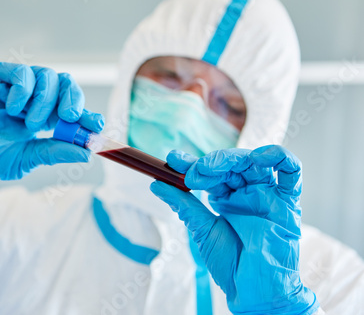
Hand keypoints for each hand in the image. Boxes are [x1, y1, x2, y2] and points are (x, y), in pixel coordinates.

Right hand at [0, 62, 103, 198]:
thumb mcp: (25, 159)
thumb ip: (54, 152)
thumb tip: (87, 153)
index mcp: (44, 118)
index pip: (72, 110)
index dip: (87, 116)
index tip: (97, 126)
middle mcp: (33, 99)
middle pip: (65, 86)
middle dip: (73, 100)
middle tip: (71, 117)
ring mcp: (14, 86)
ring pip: (47, 76)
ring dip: (46, 100)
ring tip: (30, 123)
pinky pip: (20, 72)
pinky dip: (23, 89)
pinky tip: (14, 109)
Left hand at [150, 145, 318, 313]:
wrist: (254, 289)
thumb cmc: (231, 263)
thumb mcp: (202, 230)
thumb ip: (184, 205)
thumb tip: (156, 184)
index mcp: (226, 198)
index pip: (209, 172)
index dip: (191, 163)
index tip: (172, 159)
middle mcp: (246, 193)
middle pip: (230, 164)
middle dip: (209, 163)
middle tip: (192, 173)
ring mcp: (267, 195)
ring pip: (254, 163)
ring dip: (232, 158)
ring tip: (212, 168)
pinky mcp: (288, 203)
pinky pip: (292, 172)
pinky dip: (279, 157)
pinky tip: (259, 157)